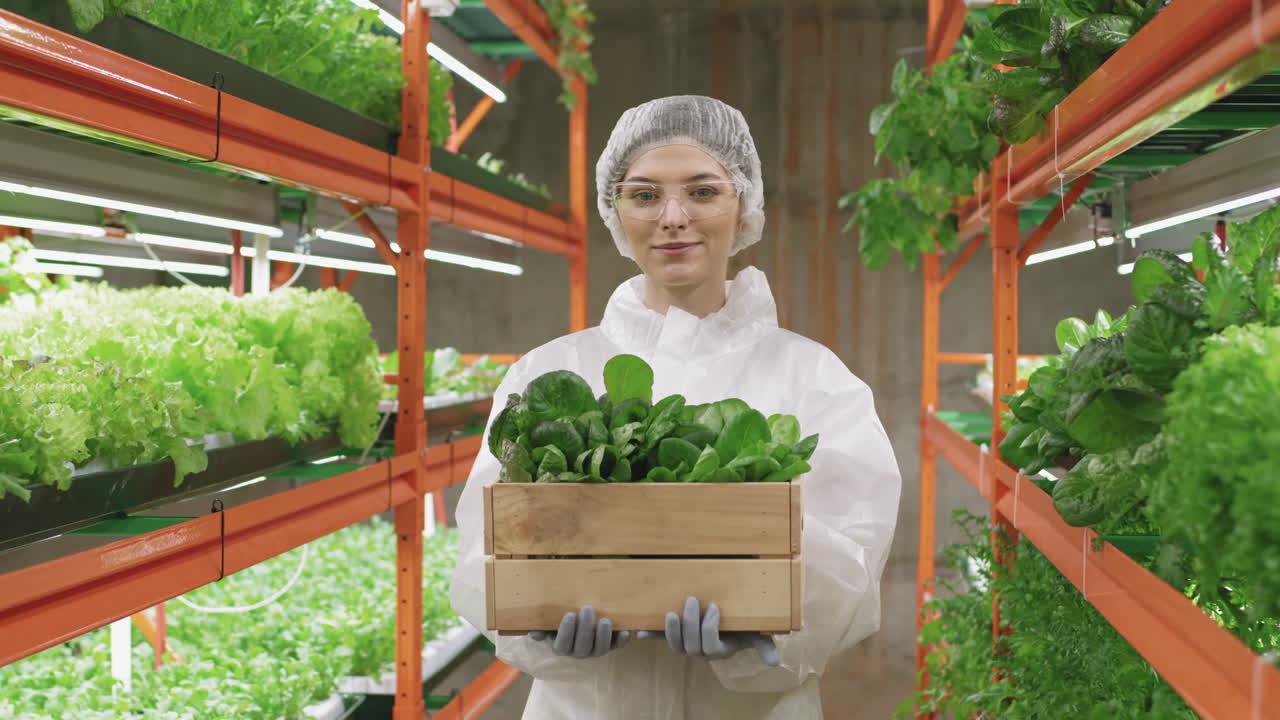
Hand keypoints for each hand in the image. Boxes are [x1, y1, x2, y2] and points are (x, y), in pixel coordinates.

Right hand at [528, 605, 630, 657]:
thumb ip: (539, 626)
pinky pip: (616, 646)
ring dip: (603, 636)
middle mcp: (579, 652)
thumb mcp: (547, 620)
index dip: (566, 632)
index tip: (569, 615)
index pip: (563, 645)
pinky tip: (624, 631)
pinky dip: (621, 640)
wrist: (577, 616)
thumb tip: (535, 634)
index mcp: (562, 647)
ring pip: (600, 650)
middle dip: (585, 629)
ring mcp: (595, 650)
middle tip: (587, 609)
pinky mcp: (609, 645)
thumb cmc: (559, 616)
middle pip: (583, 647)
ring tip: (604, 620)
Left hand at [639, 596, 779, 665]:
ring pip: (675, 645)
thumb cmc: (743, 625)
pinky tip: (639, 632)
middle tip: (692, 600)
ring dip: (671, 630)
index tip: (714, 606)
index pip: (710, 646)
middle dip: (690, 623)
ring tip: (671, 613)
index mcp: (718, 650)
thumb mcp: (756, 633)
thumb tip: (775, 663)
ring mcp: (686, 643)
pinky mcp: (675, 635)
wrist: (729, 618)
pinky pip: (661, 639)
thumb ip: (764, 646)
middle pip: (690, 646)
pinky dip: (650, 636)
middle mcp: (700, 650)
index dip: (709, 628)